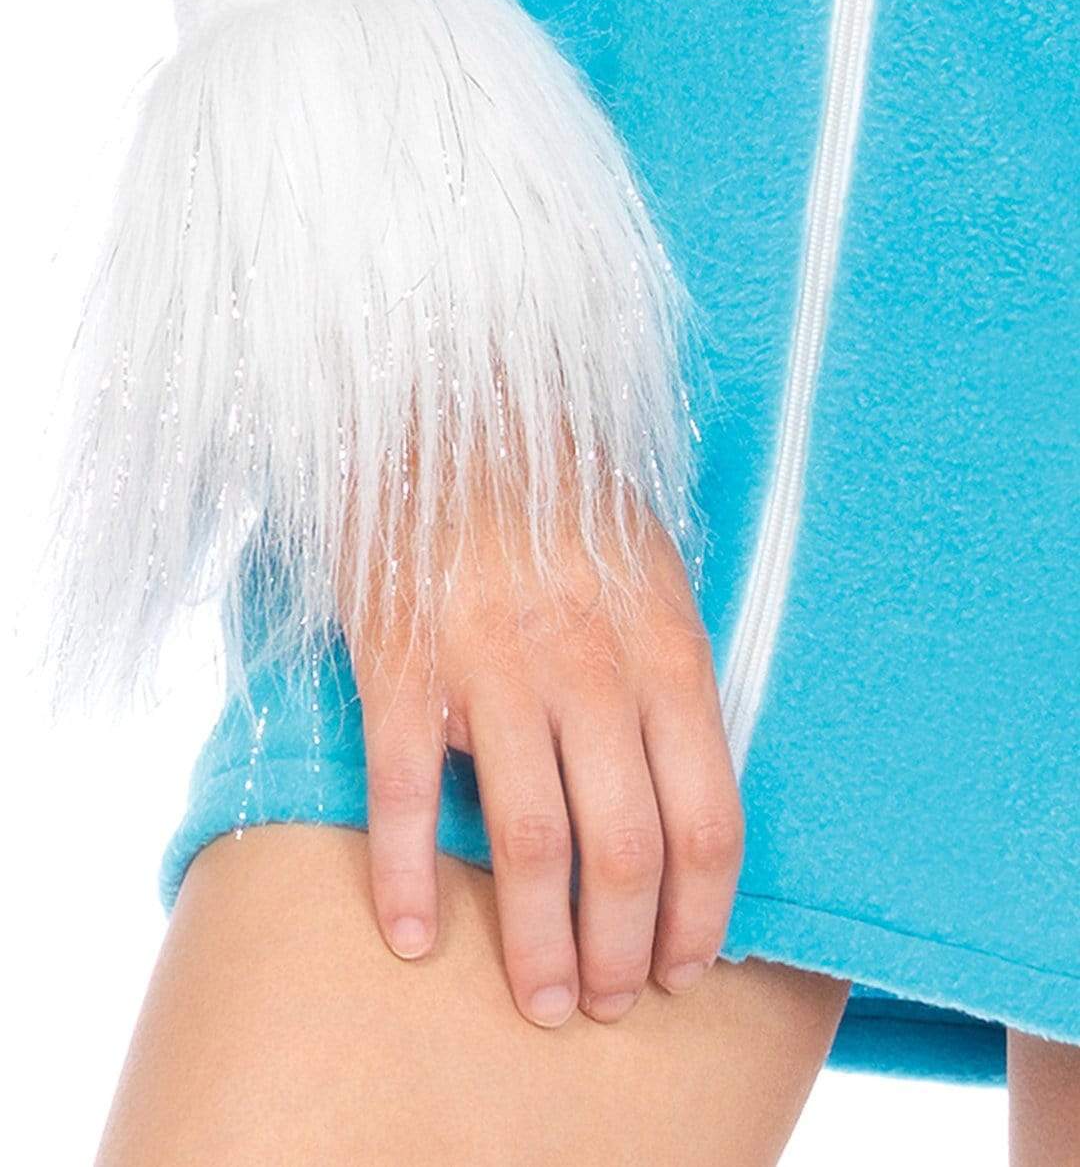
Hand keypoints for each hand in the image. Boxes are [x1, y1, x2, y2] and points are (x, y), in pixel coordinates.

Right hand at [337, 484, 742, 1029]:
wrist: (455, 405)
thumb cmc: (566, 494)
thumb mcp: (656, 568)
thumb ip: (674, 678)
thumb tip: (685, 795)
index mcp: (664, 645)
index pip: (707, 816)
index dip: (704, 912)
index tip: (689, 965)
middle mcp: (589, 664)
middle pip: (625, 848)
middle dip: (626, 949)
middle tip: (611, 1003)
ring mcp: (492, 664)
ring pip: (530, 839)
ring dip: (538, 942)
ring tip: (542, 999)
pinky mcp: (403, 661)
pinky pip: (407, 791)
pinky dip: (407, 875)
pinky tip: (412, 932)